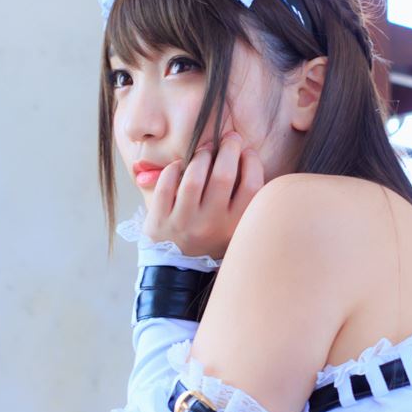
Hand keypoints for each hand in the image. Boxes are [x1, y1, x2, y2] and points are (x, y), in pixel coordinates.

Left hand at [144, 131, 264, 261]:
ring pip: (193, 178)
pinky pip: (165, 185)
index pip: (252, 186)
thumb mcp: (234, 228)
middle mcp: (210, 224)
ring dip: (201, 156)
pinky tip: (181, 165)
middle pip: (224, 176)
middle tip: (229, 139)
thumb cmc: (210, 241)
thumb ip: (243, 200)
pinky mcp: (159, 220)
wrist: (178, 271)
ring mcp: (183, 222)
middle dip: (229, 149)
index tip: (247, 152)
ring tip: (205, 152)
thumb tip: (246, 156)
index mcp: (234, 226)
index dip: (252, 161)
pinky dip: (174, 168)